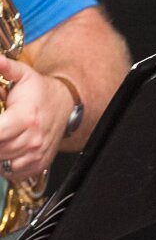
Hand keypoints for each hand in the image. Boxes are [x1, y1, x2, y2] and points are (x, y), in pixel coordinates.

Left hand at [0, 56, 72, 178]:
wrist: (65, 105)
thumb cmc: (40, 92)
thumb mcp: (23, 75)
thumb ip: (6, 67)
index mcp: (26, 117)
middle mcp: (33, 138)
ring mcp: (37, 153)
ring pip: (4, 163)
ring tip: (0, 140)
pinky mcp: (39, 162)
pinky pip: (14, 172)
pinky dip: (3, 167)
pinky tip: (2, 153)